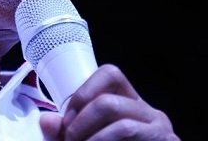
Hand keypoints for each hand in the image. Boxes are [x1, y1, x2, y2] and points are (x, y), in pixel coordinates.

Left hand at [39, 64, 179, 140]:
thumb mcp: (89, 140)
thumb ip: (67, 132)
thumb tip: (45, 121)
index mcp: (131, 104)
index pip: (110, 74)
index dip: (83, 93)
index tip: (66, 121)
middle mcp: (150, 113)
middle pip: (108, 102)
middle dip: (80, 125)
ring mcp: (161, 130)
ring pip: (121, 125)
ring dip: (91, 140)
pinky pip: (129, 135)